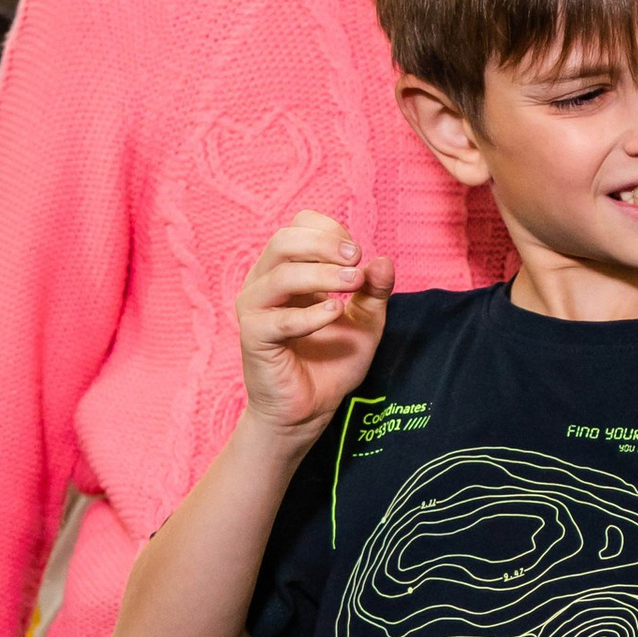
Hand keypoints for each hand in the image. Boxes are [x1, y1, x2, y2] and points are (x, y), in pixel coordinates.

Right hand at [237, 213, 392, 442]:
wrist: (309, 410)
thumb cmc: (331, 363)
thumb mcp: (365, 323)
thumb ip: (375, 292)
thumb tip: (383, 260)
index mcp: (287, 270)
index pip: (299, 226)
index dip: (330, 231)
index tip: (357, 254)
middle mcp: (265, 282)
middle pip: (284, 240)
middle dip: (324, 244)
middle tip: (356, 259)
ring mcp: (255, 308)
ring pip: (281, 274)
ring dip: (322, 274)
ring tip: (353, 285)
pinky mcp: (253, 337)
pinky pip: (279, 319)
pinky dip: (310, 314)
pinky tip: (335, 313)